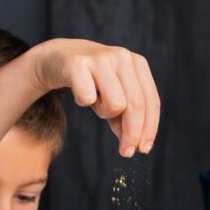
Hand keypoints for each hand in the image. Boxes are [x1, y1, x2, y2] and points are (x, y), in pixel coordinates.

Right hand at [27, 38, 159, 156]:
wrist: (58, 57)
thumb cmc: (91, 80)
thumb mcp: (113, 97)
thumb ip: (125, 118)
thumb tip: (134, 145)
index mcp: (138, 63)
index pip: (151, 101)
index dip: (150, 129)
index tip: (144, 150)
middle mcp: (122, 57)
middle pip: (136, 106)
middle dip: (132, 134)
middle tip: (125, 152)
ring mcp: (100, 58)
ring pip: (116, 104)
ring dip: (103, 112)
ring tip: (95, 101)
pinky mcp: (77, 63)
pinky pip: (88, 98)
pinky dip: (83, 102)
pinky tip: (79, 92)